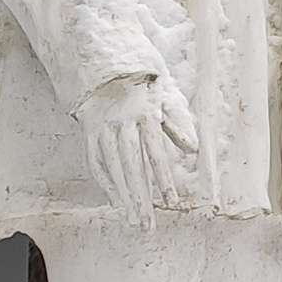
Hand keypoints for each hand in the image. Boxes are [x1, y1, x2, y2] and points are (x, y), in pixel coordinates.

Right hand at [77, 71, 199, 220]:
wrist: (102, 56)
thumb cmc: (140, 78)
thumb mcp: (162, 93)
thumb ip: (176, 124)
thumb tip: (193, 149)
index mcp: (145, 113)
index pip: (156, 153)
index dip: (163, 179)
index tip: (171, 202)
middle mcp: (122, 122)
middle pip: (132, 166)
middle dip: (140, 198)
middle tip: (146, 225)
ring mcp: (102, 127)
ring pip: (112, 167)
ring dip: (122, 196)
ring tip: (132, 219)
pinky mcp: (88, 130)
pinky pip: (95, 160)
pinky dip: (104, 181)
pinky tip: (114, 199)